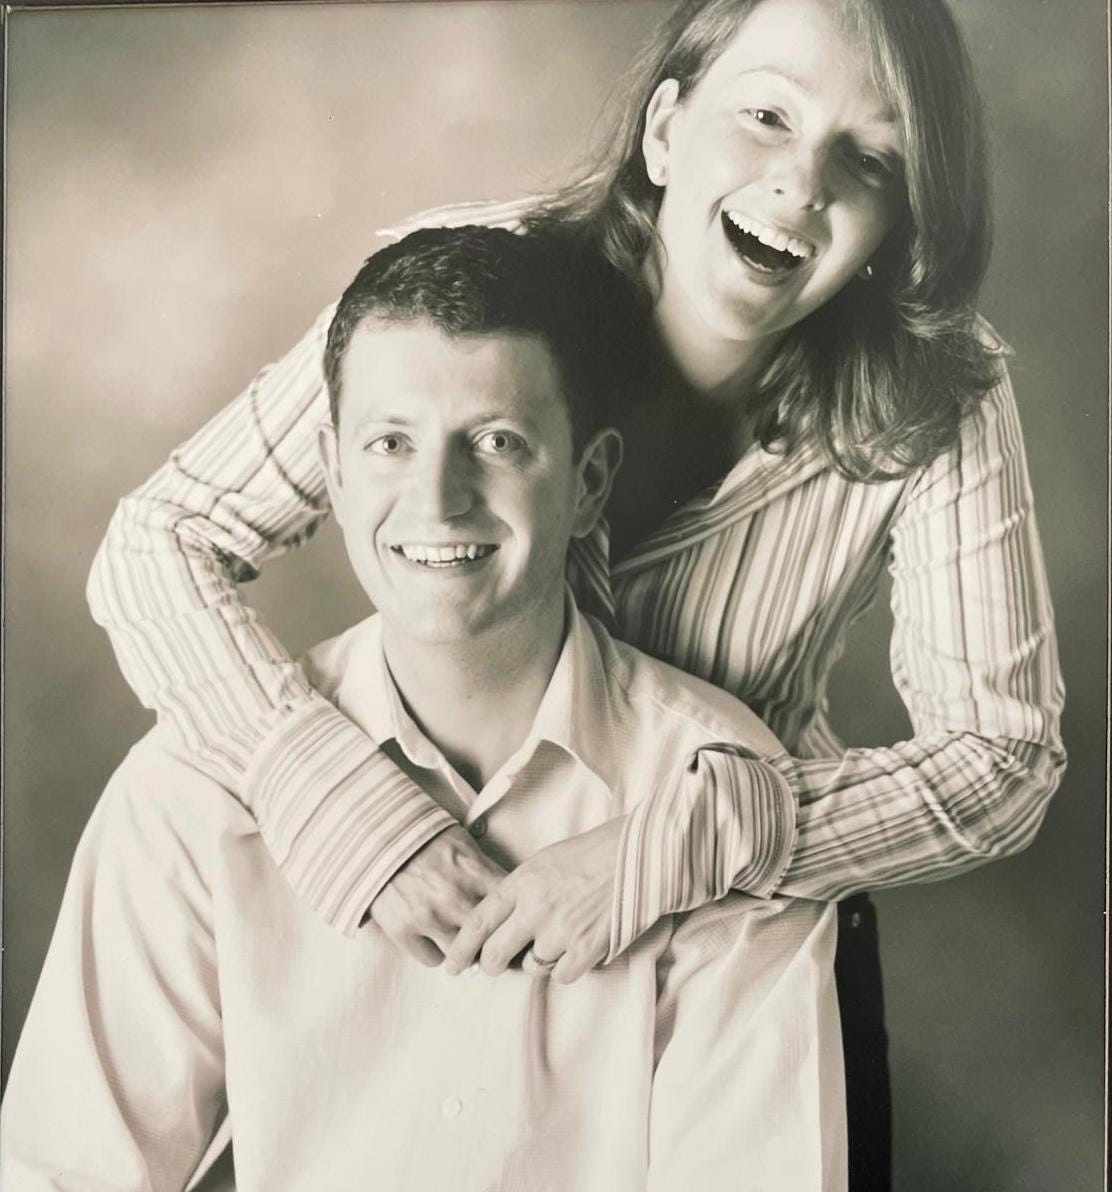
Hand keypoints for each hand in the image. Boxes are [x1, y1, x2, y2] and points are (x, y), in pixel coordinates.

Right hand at [368, 826, 506, 966]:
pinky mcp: (402, 929)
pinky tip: (437, 942)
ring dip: (466, 952)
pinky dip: (437, 954)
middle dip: (495, 942)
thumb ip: (485, 870)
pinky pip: (431, 960)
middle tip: (495, 943)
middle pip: (490, 938)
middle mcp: (455, 898)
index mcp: (474, 873)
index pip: (510, 910)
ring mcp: (428, 916)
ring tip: (466, 946)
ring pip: (463, 954)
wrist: (377, 834)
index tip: (515, 926)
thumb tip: (510, 894)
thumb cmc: (425, 837)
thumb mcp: (463, 843)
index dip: (515, 921)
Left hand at [443, 815, 625, 983]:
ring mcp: (562, 930)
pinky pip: (561, 975)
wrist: (641, 855)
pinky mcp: (587, 948)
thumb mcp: (546, 860)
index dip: (461, 948)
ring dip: (538, 960)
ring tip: (556, 939)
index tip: (452, 964)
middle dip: (491, 964)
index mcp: (523, 881)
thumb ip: (521, 890)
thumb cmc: (594, 852)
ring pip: (531, 967)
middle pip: (496, 954)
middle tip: (493, 966)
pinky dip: (566, 967)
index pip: (478, 921)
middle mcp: (536, 907)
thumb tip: (501, 923)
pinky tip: (576, 948)